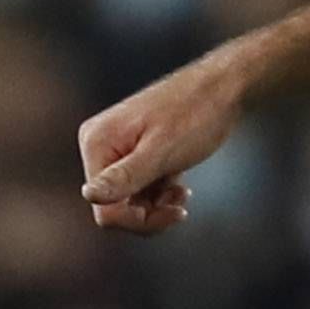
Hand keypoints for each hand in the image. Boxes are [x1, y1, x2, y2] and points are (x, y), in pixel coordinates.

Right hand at [77, 57, 246, 234]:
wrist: (221, 88)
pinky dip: (159, 194)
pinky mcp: (133, 152)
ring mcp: (115, 149)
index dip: (137, 220)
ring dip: (156, 205)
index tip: (176, 213)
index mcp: (97, 143)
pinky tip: (179, 186)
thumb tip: (88, 195)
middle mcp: (98, 146)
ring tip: (182, 192)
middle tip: (180, 205)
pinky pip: (138, 189)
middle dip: (148, 213)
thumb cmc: (195, 115)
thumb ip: (124, 177)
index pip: (103, 206)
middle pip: (113, 207)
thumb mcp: (161, 152)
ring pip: (127, 201)